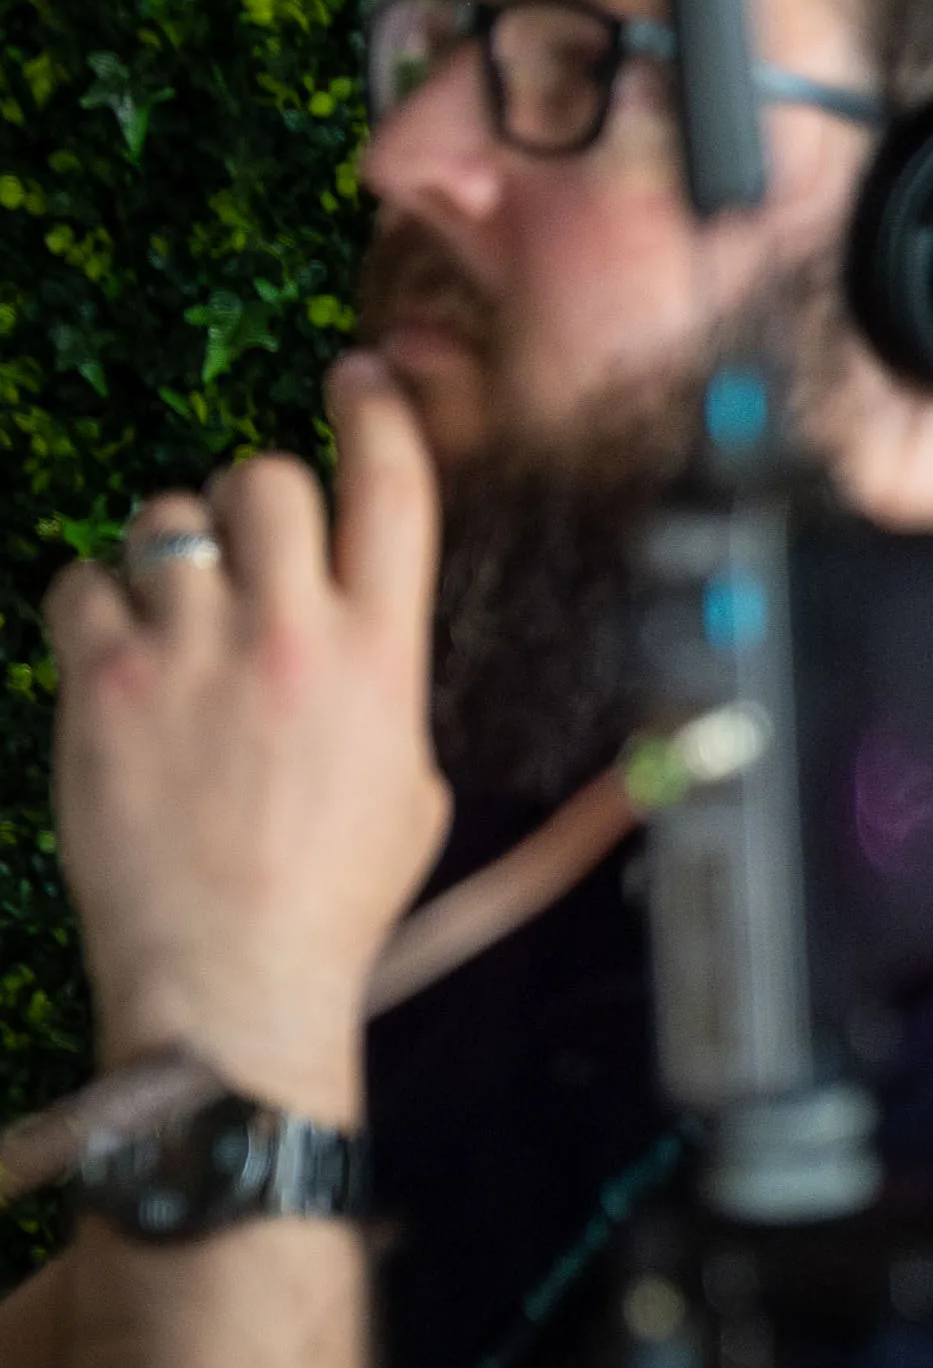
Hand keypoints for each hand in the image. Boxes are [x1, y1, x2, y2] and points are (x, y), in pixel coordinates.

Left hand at [43, 356, 450, 1123]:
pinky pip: (83, 581)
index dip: (376, 414)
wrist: (229, 982)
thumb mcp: (414, 785)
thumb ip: (384, 685)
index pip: (393, 488)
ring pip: (168, 516)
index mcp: (382, 659)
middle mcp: (289, 637)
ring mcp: (187, 655)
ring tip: (180, 607)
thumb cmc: (336, 900)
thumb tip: (350, 629)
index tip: (356, 384)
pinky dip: (99, 601)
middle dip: (259, 494)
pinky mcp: (101, 684)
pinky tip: (122, 652)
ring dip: (176, 546)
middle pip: (267, 476)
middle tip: (253, 542)